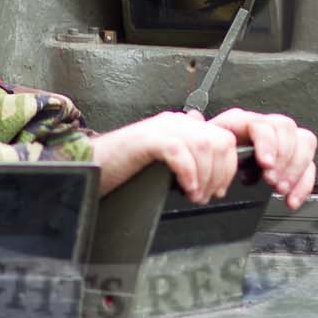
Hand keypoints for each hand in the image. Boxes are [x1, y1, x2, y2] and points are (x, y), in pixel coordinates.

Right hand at [92, 109, 241, 202]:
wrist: (89, 164)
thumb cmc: (123, 166)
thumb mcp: (162, 161)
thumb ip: (186, 155)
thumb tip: (212, 160)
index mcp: (181, 126)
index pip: (222, 137)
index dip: (228, 166)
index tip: (220, 189)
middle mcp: (174, 122)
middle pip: (218, 140)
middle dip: (220, 173)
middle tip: (206, 195)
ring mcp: (160, 128)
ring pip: (203, 144)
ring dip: (205, 177)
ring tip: (194, 196)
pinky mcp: (146, 139)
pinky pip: (178, 151)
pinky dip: (188, 172)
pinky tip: (185, 188)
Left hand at [207, 108, 316, 209]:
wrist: (218, 160)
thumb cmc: (214, 148)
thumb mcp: (206, 141)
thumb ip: (202, 130)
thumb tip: (194, 117)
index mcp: (244, 122)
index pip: (262, 124)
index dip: (267, 143)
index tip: (266, 164)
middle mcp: (266, 127)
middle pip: (287, 129)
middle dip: (284, 158)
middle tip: (274, 181)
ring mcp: (282, 141)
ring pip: (304, 143)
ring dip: (296, 169)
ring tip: (281, 188)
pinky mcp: (293, 159)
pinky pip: (309, 166)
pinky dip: (303, 184)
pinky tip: (291, 199)